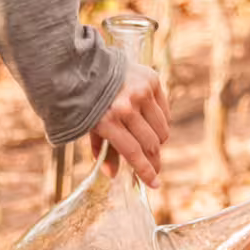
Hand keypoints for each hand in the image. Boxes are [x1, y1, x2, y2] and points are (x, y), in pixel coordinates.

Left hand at [89, 63, 170, 187]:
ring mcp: (141, 92)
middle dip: (154, 161)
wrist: (86, 64)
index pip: (133, 152)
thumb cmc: (85, 100)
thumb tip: (113, 175)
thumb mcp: (88, 126)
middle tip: (155, 169)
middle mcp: (126, 106)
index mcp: (108, 120)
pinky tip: (149, 122)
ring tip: (149, 144)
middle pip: (150, 144)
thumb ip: (103, 150)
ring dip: (158, 142)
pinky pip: (164, 112)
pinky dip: (160, 121)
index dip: (145, 171)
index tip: (154, 184)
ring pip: (162, 130)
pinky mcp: (151, 80)